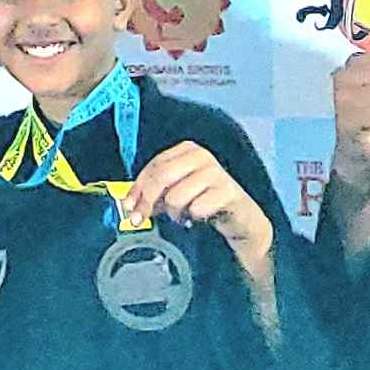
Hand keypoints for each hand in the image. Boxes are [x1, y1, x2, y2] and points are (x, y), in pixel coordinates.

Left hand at [125, 140, 274, 254]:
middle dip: (147, 201)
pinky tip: (200, 217)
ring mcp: (216, 173)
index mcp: (187, 150)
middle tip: (140, 219)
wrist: (240, 218)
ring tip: (184, 215)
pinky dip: (194, 218)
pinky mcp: (228, 192)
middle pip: (162, 176)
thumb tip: (128, 204)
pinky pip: (196, 209)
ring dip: (175, 213)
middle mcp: (202, 156)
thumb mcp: (175, 193)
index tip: (128, 207)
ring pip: (176, 196)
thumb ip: (152, 194)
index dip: (137, 188)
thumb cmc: (205, 202)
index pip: (154, 166)